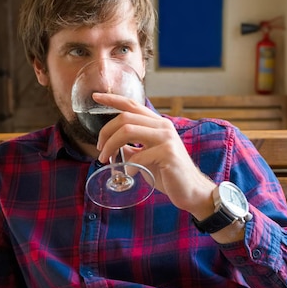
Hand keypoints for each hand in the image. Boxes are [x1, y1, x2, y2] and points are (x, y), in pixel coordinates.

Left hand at [92, 92, 214, 216]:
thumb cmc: (168, 174)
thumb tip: (114, 146)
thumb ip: (133, 148)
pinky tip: (129, 174)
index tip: (96, 97)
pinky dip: (128, 166)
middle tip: (100, 149)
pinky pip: (138, 155)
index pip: (132, 105)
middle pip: (125, 117)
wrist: (190, 190)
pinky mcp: (168, 153)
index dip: (113, 99)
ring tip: (106, 160)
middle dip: (106, 132)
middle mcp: (163, 126)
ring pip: (128, 130)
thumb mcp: (147, 156)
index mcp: (158, 124)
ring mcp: (166, 138)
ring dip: (111, 146)